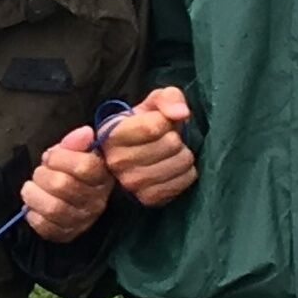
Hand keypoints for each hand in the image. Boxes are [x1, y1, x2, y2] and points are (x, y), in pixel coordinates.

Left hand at [20, 128, 114, 241]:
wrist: (75, 194)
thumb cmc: (72, 169)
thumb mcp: (77, 150)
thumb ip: (76, 142)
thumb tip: (84, 133)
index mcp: (102, 176)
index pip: (85, 166)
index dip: (60, 158)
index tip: (50, 157)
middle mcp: (97, 200)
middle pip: (62, 185)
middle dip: (42, 174)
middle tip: (39, 173)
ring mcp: (83, 220)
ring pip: (53, 208)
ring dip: (33, 194)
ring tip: (31, 188)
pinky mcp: (67, 234)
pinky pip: (45, 227)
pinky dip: (33, 214)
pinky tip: (33, 206)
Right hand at [97, 85, 199, 207]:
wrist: (135, 156)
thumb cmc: (144, 126)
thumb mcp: (153, 103)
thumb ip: (168, 98)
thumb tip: (181, 114)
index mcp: (112, 134)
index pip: (154, 126)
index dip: (166, 120)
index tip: (160, 123)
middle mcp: (116, 162)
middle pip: (171, 144)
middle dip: (176, 138)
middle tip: (166, 140)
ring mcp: (131, 183)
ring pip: (181, 162)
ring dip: (183, 155)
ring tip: (170, 154)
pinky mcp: (147, 199)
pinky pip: (184, 181)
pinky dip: (186, 173)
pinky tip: (173, 169)